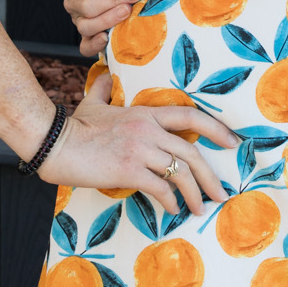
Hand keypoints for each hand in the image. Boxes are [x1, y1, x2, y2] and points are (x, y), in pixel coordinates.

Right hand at [45, 71, 238, 216]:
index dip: (215, 128)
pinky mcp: (129, 170)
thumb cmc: (74, 127)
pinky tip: (172, 210)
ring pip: (180, 172)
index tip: (232, 141)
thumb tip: (103, 76)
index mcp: (146, 113)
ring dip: (193, 193)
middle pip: (191, 151)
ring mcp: (140, 150)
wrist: (55, 143)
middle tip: (220, 193)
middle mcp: (148, 130)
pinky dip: (169, 201)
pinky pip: (160, 187)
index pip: (190, 116)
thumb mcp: (93, 103)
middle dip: (210, 175)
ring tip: (200, 208)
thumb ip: (103, 90)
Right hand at [60, 0, 140, 55]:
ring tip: (128, 10)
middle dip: (114, 0)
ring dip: (109, 19)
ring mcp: (77, 21)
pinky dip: (95, 45)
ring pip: (87, 26)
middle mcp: (70, 2)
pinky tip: (108, 38)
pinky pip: (85, 47)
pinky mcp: (87, 36)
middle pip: (88, 7)